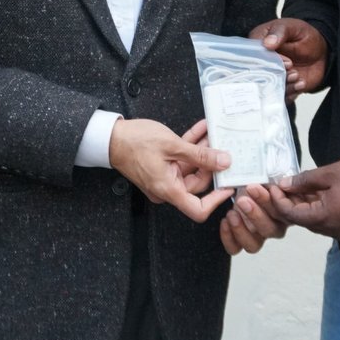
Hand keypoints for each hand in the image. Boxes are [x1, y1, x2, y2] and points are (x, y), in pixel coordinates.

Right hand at [109, 117, 234, 221]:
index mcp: (168, 189)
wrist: (110, 137)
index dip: (217, 199)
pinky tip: (200, 130)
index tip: (229, 184)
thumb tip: (224, 161)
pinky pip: (181, 160)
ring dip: (202, 150)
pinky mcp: (162, 167)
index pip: (198, 209)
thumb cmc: (134, 142)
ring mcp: (164, 178)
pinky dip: (190, 146)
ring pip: (191, 167)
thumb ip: (200, 155)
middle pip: (198, 183)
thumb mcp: (172, 145)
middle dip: (211, 162)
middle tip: (222, 145)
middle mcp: (167, 188)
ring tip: (212, 132)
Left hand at [221, 183, 288, 254]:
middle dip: (256, 215)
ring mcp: (258, 236)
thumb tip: (270, 178)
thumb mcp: (264, 175)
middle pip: (271, 230)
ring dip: (241, 230)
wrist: (245, 185)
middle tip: (243, 200)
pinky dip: (228, 237)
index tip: (261, 188)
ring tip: (232, 214)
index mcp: (285, 212)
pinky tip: (225, 221)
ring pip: (254, 245)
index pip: (284, 213)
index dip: (273, 202)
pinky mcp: (241, 240)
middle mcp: (274, 227)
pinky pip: (235, 248)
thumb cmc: (257, 180)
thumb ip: (270, 178)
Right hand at [251, 18, 328, 95]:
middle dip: (276, 75)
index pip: (253, 57)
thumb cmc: (302, 34)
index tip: (286, 60)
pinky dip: (290, 93)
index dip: (267, 61)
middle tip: (292, 69)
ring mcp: (271, 76)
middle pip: (258, 75)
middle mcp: (261, 63)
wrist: (320, 50)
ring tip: (297, 76)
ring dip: (284, 85)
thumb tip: (267, 43)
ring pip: (269, 89)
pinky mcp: (281, 87)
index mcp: (258, 45)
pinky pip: (280, 97)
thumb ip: (280, 33)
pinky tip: (301, 84)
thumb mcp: (292, 27)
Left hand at [267, 155, 339, 240]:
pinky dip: (318, 208)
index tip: (271, 186)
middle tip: (280, 185)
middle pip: (301, 220)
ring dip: (304, 205)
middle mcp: (333, 231)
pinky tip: (315, 193)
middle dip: (289, 203)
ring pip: (314, 221)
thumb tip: (284, 184)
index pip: (291, 215)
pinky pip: (328, 221)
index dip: (278, 200)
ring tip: (296, 186)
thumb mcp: (331, 172)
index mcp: (325, 218)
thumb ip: (304, 181)